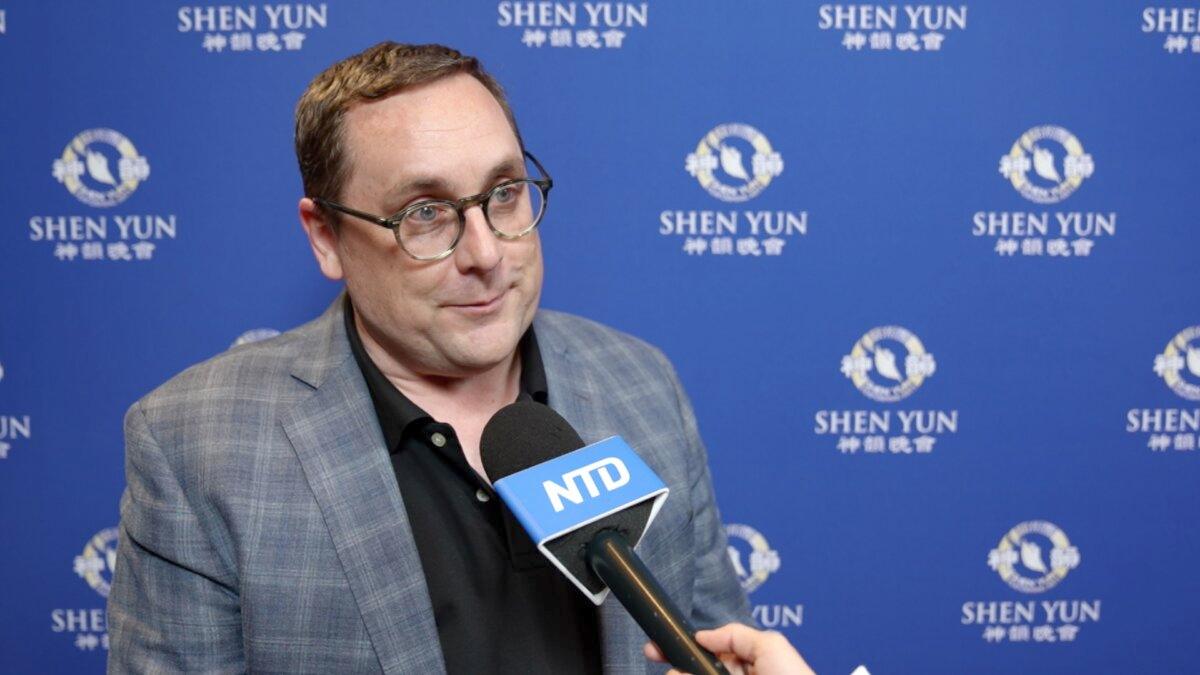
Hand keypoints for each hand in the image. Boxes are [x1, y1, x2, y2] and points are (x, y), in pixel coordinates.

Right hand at [643, 622, 814, 674]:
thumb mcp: (770, 646)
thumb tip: (703, 635)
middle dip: (677, 665)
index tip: (658, 647)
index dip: (682, 647)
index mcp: (747, 663)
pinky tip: (681, 674)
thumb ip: (735, 634)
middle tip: (660, 661)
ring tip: (674, 673)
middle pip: (695, 669)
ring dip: (680, 673)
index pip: (708, 652)